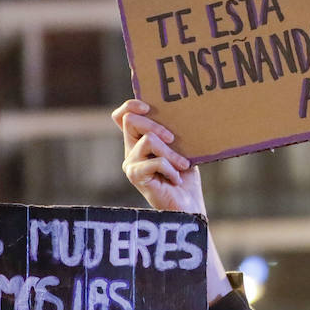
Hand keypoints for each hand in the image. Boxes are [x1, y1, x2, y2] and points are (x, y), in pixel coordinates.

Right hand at [113, 99, 204, 214]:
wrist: (188, 204)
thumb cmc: (184, 175)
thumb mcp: (180, 147)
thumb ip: (172, 131)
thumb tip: (180, 111)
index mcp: (138, 141)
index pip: (122, 116)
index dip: (130, 106)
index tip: (148, 107)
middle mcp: (130, 150)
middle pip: (131, 121)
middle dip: (156, 126)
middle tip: (174, 139)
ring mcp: (131, 163)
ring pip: (148, 140)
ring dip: (171, 153)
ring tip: (182, 165)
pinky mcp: (135, 176)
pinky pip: (155, 161)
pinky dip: (171, 168)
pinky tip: (176, 178)